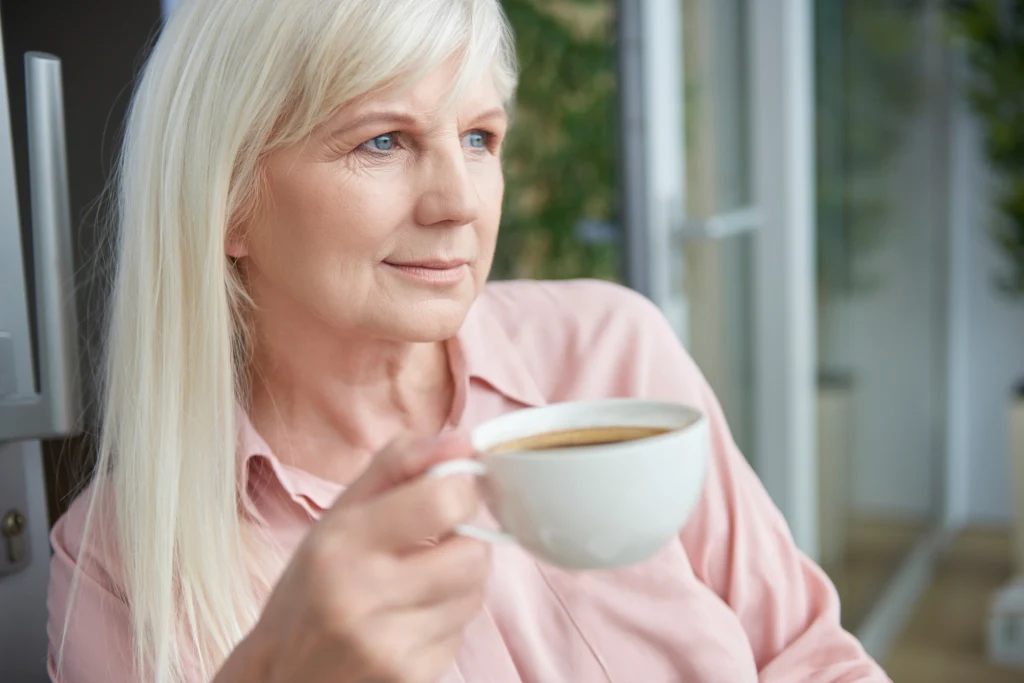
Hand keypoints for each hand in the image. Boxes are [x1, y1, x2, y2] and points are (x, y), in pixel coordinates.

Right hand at [216, 432, 489, 682]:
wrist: (283, 675)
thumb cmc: (312, 587)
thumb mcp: (339, 514)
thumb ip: (400, 465)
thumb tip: (462, 439)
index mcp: (342, 544)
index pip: (442, 501)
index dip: (462, 489)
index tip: (450, 491)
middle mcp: (364, 596)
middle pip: (472, 553)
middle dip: (464, 541)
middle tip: (435, 542)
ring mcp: (389, 645)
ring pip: (475, 593)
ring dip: (459, 581)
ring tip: (418, 582)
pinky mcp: (410, 677)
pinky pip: (463, 632)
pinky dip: (447, 619)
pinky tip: (410, 618)